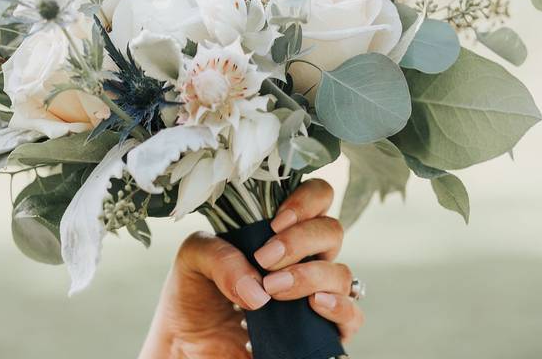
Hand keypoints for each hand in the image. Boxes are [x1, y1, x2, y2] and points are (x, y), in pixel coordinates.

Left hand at [138, 180, 363, 357]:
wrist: (188, 345)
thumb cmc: (195, 294)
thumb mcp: (193, 259)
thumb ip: (219, 255)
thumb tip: (258, 287)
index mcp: (280, 230)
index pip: (317, 197)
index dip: (306, 200)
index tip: (276, 222)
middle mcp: (304, 257)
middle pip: (331, 230)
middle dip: (300, 240)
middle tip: (265, 259)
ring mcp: (314, 292)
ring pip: (340, 272)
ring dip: (309, 275)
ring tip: (272, 289)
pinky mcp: (320, 330)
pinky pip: (352, 315)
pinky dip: (340, 306)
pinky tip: (315, 304)